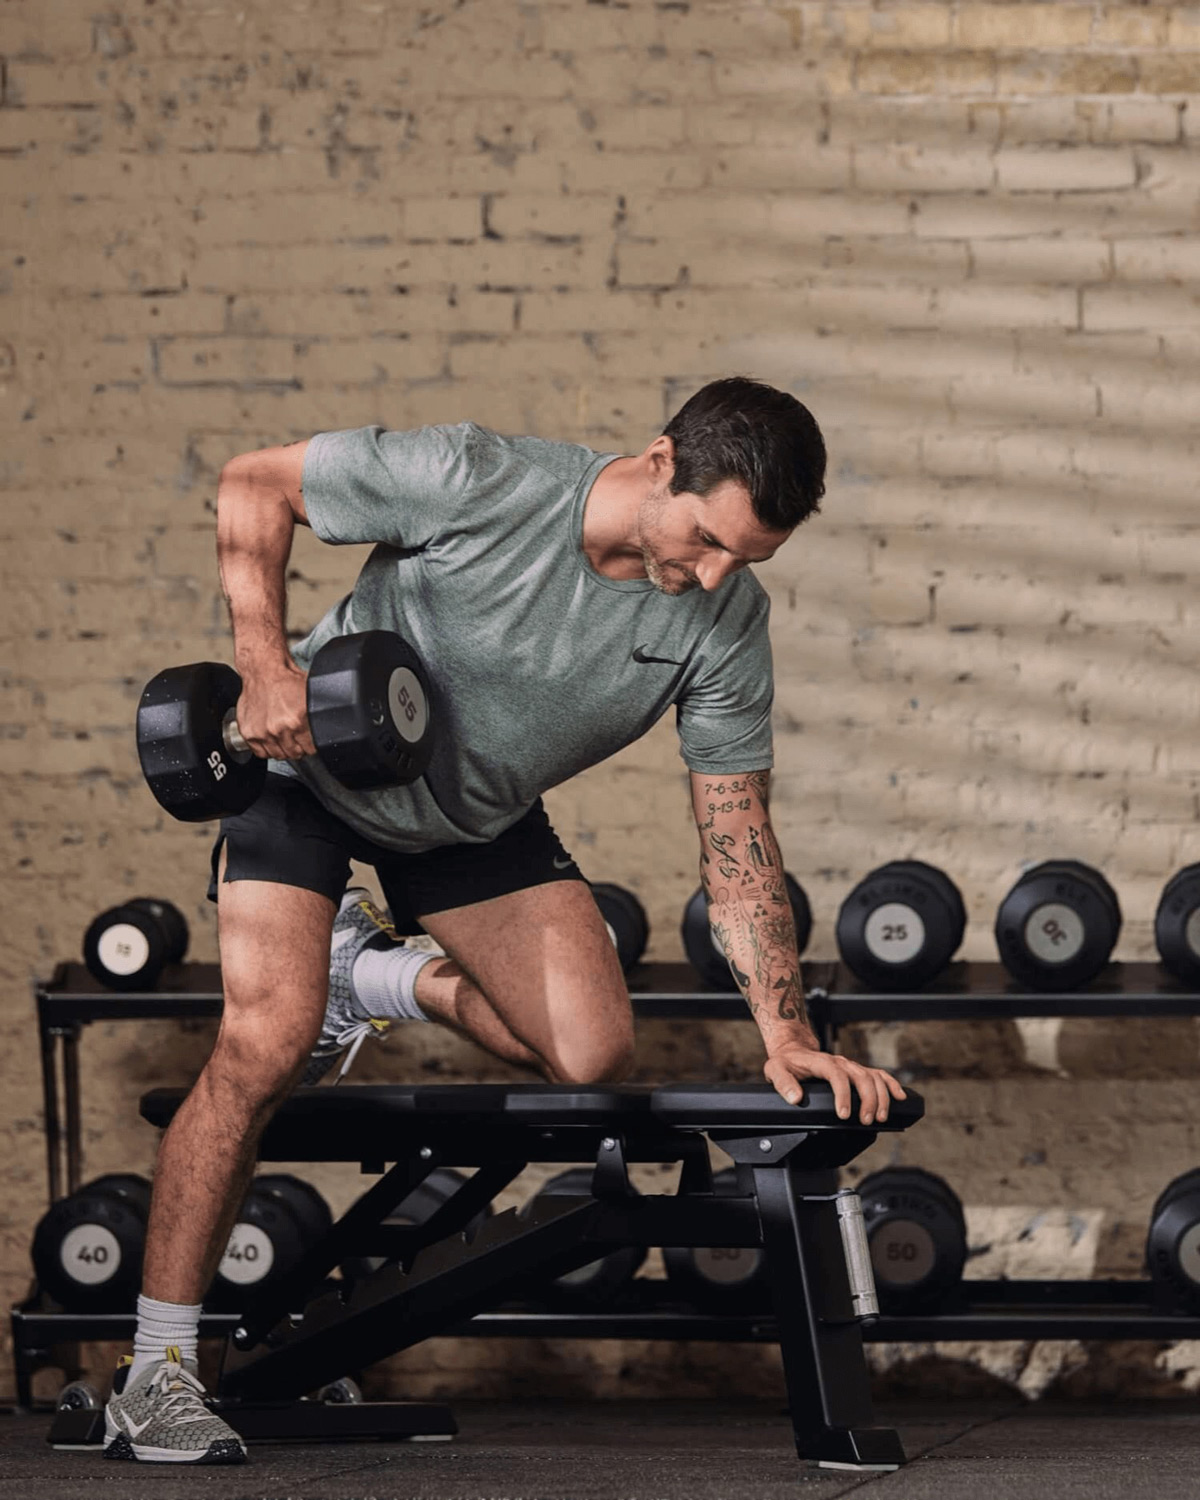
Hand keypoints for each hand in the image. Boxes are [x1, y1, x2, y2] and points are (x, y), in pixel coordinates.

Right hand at [235, 661, 314, 761]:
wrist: (263, 670)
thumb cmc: (285, 679)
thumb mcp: (310, 695)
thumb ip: (318, 713)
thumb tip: (328, 724)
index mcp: (296, 720)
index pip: (310, 749)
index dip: (312, 746)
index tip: (310, 743)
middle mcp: (279, 728)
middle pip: (294, 754)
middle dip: (298, 748)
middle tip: (297, 740)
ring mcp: (262, 732)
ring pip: (278, 755)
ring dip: (283, 749)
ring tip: (285, 739)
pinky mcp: (249, 732)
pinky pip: (260, 753)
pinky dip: (266, 749)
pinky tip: (272, 740)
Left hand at [763, 1041, 905, 1125]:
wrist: (794, 1050)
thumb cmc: (786, 1062)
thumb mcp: (775, 1070)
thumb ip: (782, 1083)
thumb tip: (795, 1097)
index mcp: (822, 1062)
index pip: (837, 1075)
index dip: (843, 1095)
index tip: (844, 1114)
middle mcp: (840, 1062)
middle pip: (861, 1077)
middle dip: (867, 1100)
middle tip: (865, 1121)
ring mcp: (851, 1066)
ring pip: (873, 1077)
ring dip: (881, 1097)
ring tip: (879, 1118)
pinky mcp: (857, 1070)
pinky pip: (879, 1075)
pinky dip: (892, 1084)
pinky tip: (901, 1097)